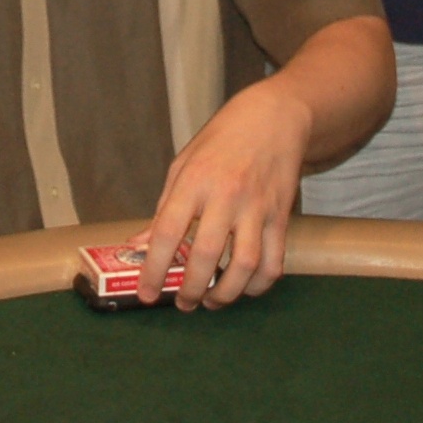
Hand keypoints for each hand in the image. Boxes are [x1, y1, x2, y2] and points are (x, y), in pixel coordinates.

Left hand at [132, 78, 315, 308]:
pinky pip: (273, 262)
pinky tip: (244, 287)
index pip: (167, 232)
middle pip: (205, 255)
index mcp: (194, 181)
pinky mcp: (281, 216)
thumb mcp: (183, 165)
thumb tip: (141, 246)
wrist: (273, 119)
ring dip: (226, 294)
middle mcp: (226, 195)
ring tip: (212, 301)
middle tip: (184, 303)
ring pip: (244, 265)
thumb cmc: (221, 141)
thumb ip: (164, 209)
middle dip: (191, 289)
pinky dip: (259, 285)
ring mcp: (257, 207)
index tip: (147, 293)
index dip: (154, 269)